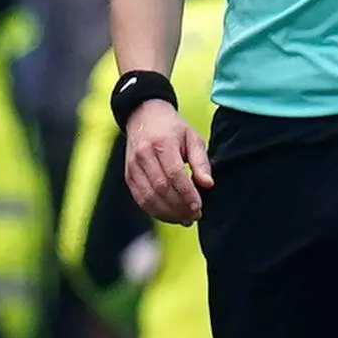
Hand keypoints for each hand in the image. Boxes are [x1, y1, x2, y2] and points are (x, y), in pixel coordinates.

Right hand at [123, 100, 211, 224]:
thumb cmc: (173, 129)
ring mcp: (133, 166)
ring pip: (149, 197)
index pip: (174, 174)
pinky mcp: (129, 176)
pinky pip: (140, 199)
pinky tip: (170, 215)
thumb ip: (201, 161)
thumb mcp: (193, 138)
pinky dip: (155, 211)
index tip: (199, 207)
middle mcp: (144, 155)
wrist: (144, 117)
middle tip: (194, 216)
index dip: (187, 194)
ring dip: (167, 213)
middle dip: (179, 207)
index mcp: (162, 143)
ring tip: (184, 219)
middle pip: (161, 188)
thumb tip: (208, 185)